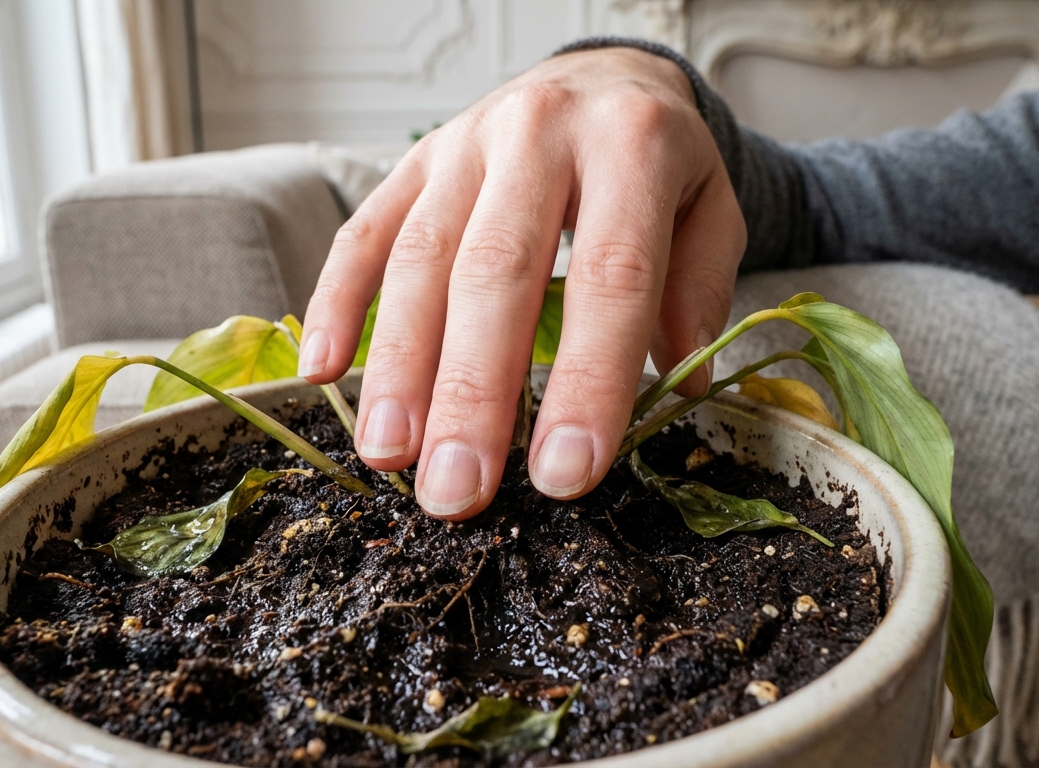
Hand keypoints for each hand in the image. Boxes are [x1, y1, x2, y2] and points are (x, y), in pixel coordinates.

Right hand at [299, 46, 745, 518]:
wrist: (604, 74)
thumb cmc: (658, 161)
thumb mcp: (711, 210)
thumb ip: (697, 291)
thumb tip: (680, 388)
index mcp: (632, 146)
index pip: (611, 276)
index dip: (588, 380)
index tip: (566, 473)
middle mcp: (538, 134)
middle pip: (497, 271)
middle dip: (473, 391)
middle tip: (458, 488)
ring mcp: (463, 145)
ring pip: (420, 258)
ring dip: (399, 366)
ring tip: (389, 456)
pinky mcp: (412, 164)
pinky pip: (364, 234)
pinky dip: (338, 304)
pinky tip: (327, 373)